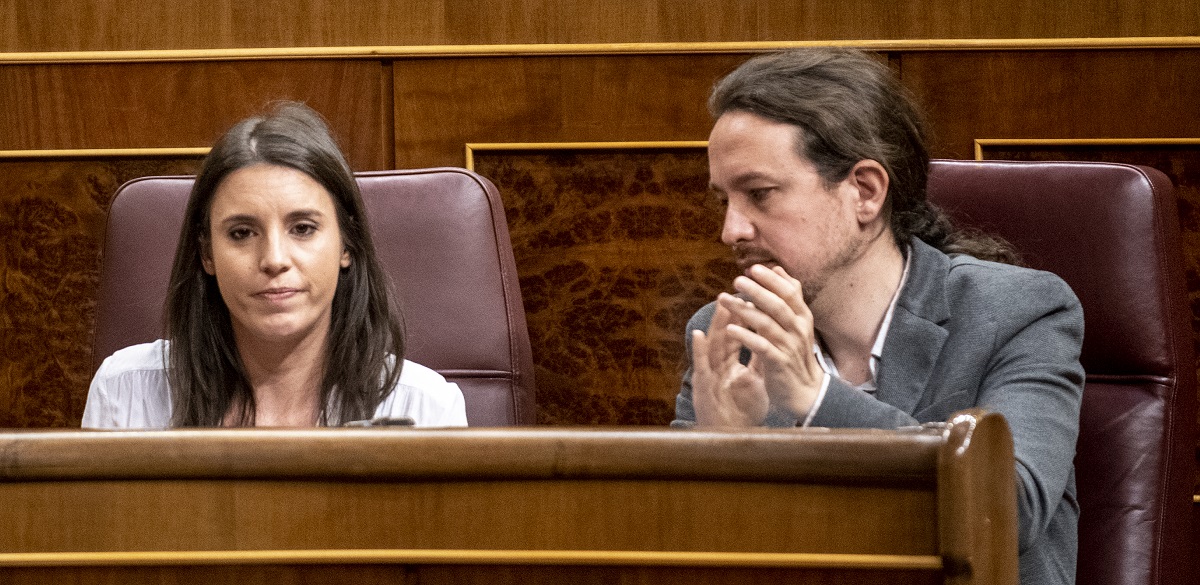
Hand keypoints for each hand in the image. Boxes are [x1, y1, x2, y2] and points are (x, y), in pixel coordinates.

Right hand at [691, 301, 768, 426]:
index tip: (753, 296)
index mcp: (729, 364)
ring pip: (711, 346)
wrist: (732, 438)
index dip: (744, 317)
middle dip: (730, 313)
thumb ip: (758, 361)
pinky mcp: (702, 388)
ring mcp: (708, 376)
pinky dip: (699, 351)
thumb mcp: (754, 381)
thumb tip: (769, 338)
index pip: (736, 335)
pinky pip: (701, 366)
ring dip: (714, 324)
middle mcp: (717, 366)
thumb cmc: (741, 411)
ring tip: (719, 304)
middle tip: (737, 290)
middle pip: (724, 335)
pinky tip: (698, 335)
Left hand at [717, 265, 823, 419]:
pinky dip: (746, 337)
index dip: (772, 280)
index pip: (790, 292)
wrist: (806, 391)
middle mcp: (798, 329)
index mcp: (802, 317)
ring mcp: (789, 346)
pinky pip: (761, 347)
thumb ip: (789, 297)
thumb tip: (779, 269)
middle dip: (757, 291)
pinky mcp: (779, 363)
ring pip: (766, 324)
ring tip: (724, 299)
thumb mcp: (798, 322)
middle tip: (737, 280)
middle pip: (777, 305)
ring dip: (744, 310)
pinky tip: (730, 329)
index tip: (753, 268)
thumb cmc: (796, 353)